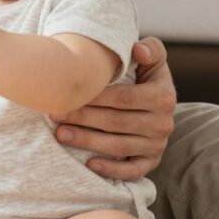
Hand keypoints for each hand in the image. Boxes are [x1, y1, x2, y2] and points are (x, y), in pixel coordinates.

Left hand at [51, 37, 175, 179]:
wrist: (158, 104)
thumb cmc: (146, 76)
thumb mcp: (153, 58)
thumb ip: (150, 48)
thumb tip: (138, 49)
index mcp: (163, 96)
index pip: (124, 98)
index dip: (95, 97)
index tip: (68, 93)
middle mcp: (164, 123)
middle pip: (116, 123)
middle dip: (82, 118)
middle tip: (55, 113)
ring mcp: (157, 145)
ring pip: (118, 147)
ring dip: (87, 142)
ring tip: (60, 134)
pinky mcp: (151, 162)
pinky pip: (132, 171)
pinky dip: (111, 170)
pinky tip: (89, 164)